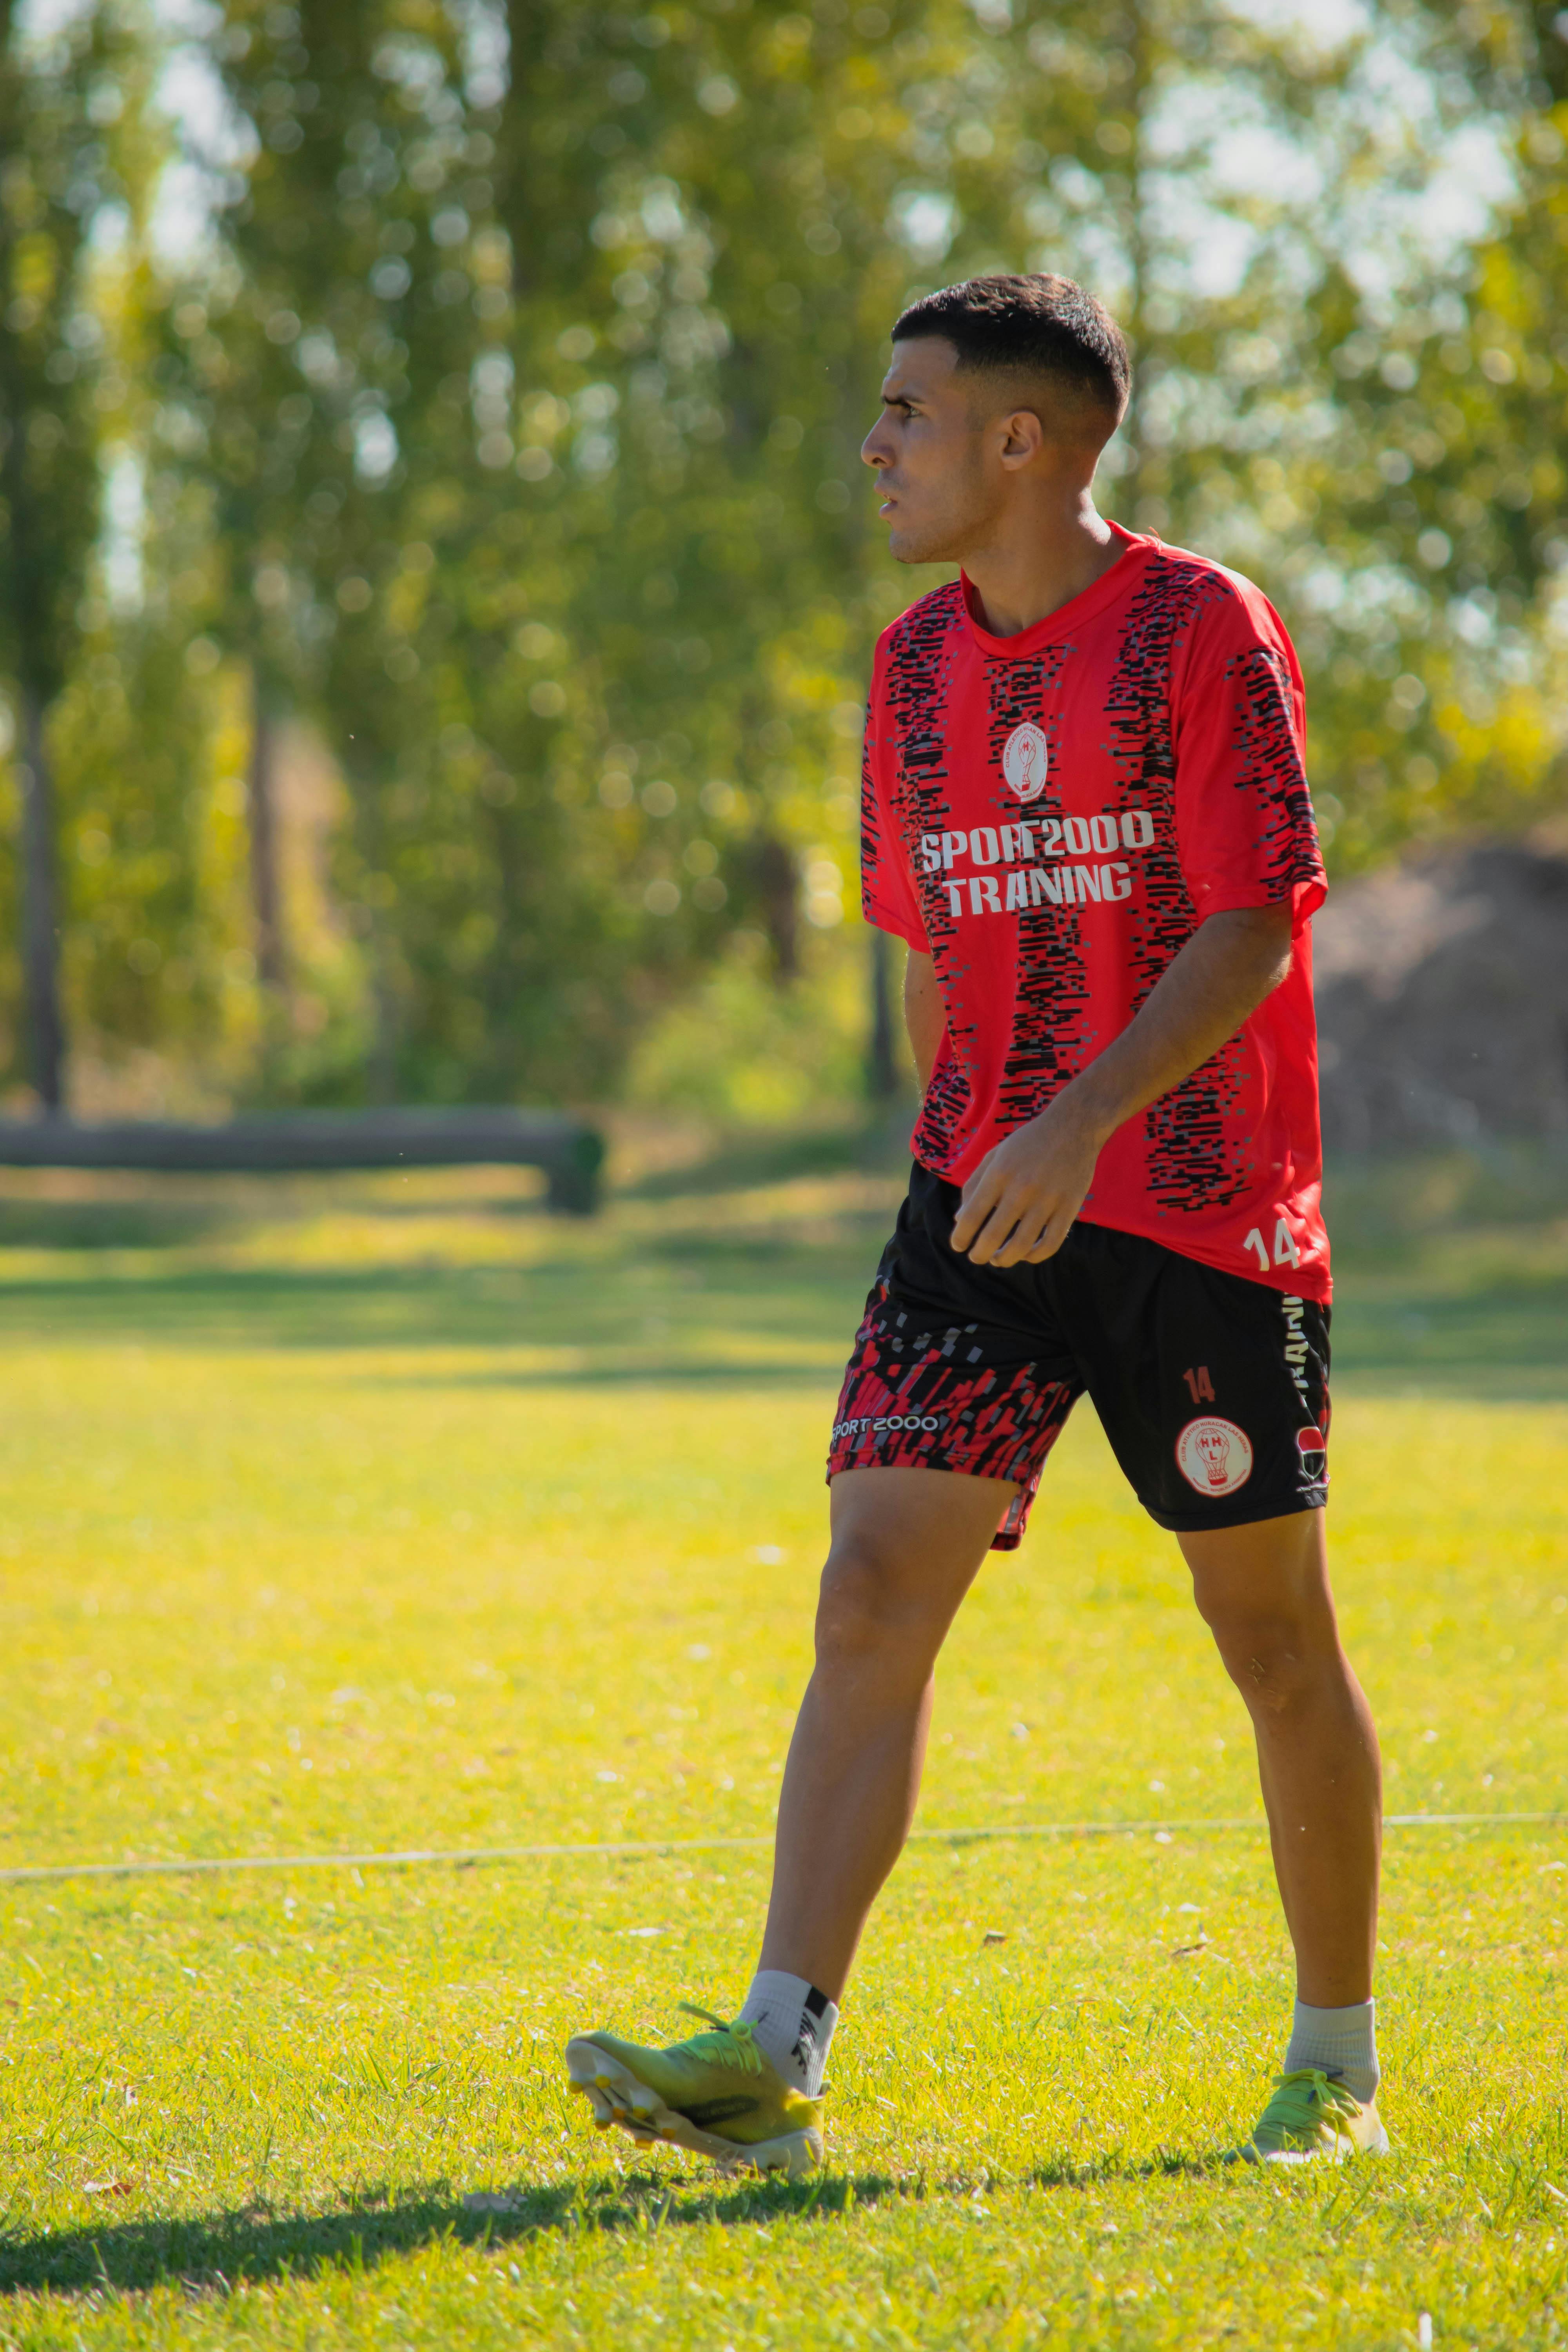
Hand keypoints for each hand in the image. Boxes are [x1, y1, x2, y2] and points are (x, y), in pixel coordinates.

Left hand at [950, 1090, 1106, 1266]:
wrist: (1074, 1126)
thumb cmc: (1028, 1142)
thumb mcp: (995, 1155)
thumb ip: (974, 1185)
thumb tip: (959, 1220)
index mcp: (999, 1173)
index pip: (972, 1214)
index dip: (961, 1236)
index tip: (958, 1246)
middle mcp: (1022, 1188)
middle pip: (994, 1235)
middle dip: (980, 1254)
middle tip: (976, 1257)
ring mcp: (1048, 1199)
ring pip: (1022, 1245)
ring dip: (1005, 1259)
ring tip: (998, 1259)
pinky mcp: (1070, 1207)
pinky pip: (1051, 1243)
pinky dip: (1035, 1256)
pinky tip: (1026, 1255)